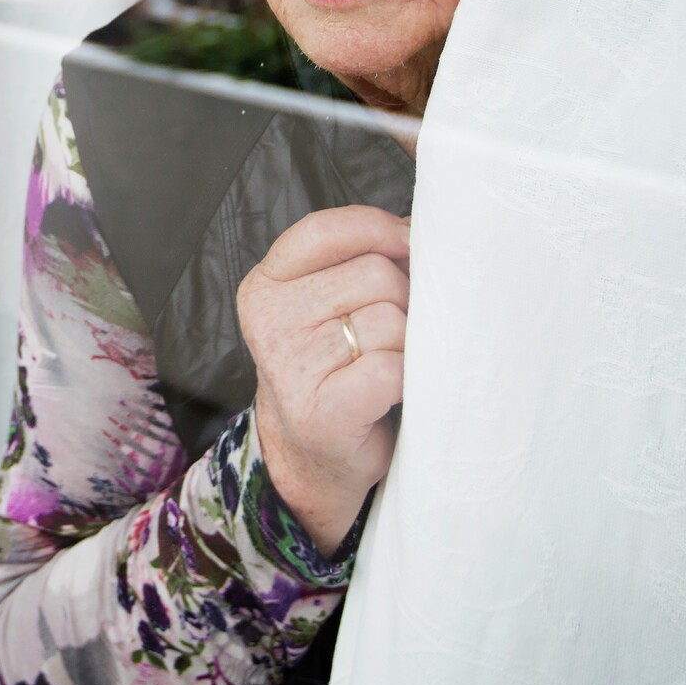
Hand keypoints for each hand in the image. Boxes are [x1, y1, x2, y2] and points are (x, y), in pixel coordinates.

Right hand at [235, 205, 409, 553]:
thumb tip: (420, 227)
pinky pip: (394, 367)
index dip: (379, 230)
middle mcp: (269, 322)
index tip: (409, 246)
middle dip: (405, 296)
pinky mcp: (324, 411)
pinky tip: (397, 390)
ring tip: (393, 362)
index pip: (326, 230)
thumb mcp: (323, 303)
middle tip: (398, 330)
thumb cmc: (333, 370)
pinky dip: (410, 377)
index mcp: (265, 285)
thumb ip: (356, 258)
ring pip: (390, 320)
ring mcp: (291, 367)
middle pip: (374, 273)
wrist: (313, 457)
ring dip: (410, 342)